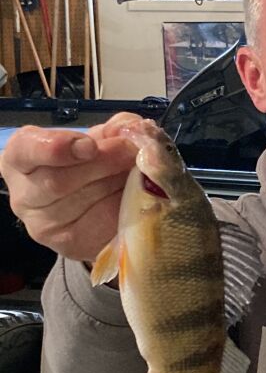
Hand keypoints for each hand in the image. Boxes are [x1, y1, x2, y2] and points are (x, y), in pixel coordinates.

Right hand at [0, 112, 143, 262]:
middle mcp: (24, 195)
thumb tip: (132, 129)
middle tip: (132, 154)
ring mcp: (44, 225)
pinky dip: (126, 206)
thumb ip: (117, 127)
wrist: (101, 210)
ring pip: (84, 202)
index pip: (25, 150)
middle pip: (59, 180)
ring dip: (119, 184)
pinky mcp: (70, 245)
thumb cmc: (95, 166)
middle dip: (104, 164)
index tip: (89, 146)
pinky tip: (136, 197)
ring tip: (137, 175)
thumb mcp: (102, 139)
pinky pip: (102, 223)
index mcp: (21, 159)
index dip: (57, 147)